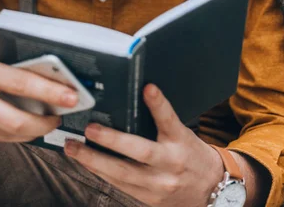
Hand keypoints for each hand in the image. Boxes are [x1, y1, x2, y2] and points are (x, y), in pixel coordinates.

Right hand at [0, 33, 77, 141]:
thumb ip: (2, 61)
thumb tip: (33, 71)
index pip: (22, 83)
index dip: (51, 92)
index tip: (71, 96)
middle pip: (16, 122)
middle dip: (44, 123)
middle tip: (59, 115)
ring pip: (3, 135)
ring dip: (28, 131)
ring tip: (42, 121)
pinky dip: (6, 132)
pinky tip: (16, 123)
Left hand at [64, 84, 223, 206]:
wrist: (210, 192)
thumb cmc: (192, 155)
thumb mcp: (183, 134)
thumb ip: (162, 119)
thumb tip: (139, 94)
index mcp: (181, 141)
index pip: (170, 119)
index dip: (158, 104)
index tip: (148, 88)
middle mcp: (170, 163)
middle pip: (140, 151)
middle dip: (111, 140)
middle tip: (89, 129)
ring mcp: (158, 184)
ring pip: (122, 173)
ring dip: (93, 160)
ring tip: (73, 148)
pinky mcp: (147, 198)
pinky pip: (119, 184)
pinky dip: (99, 172)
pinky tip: (84, 162)